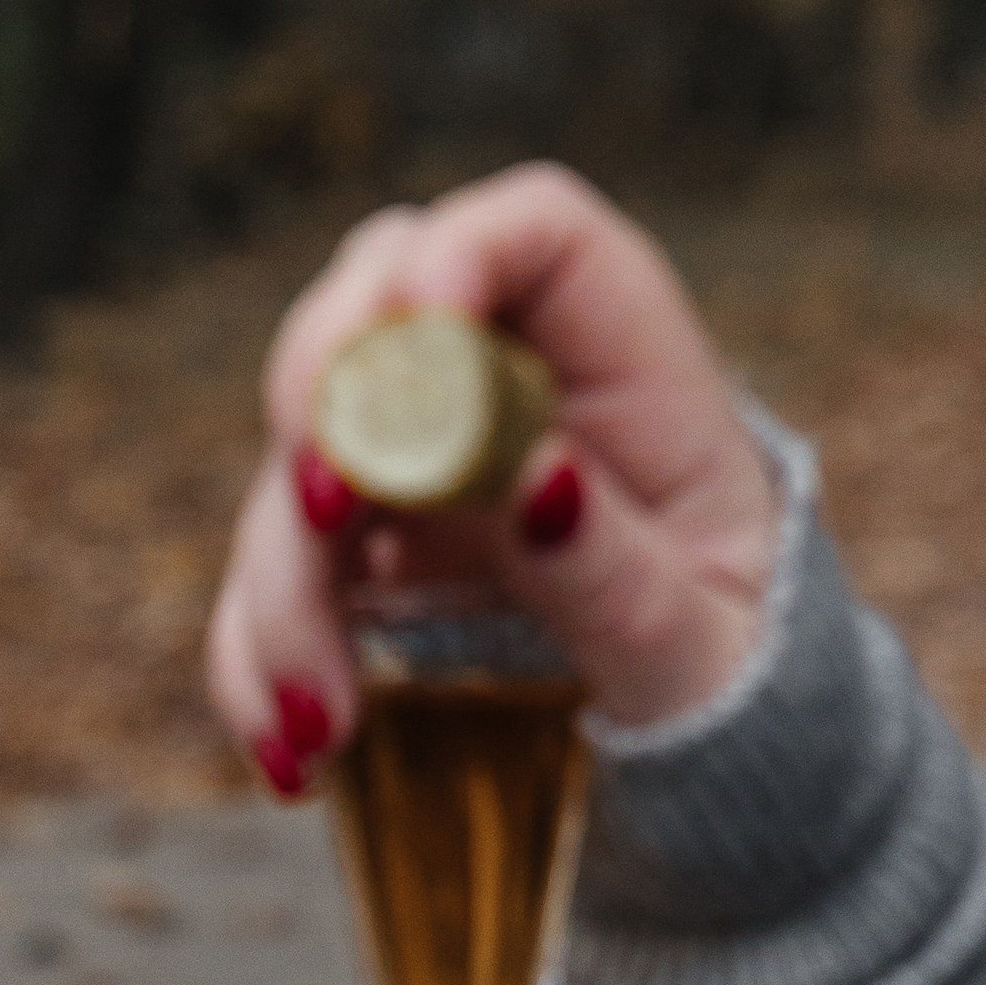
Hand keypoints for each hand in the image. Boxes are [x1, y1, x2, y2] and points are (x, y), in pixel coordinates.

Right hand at [207, 163, 783, 792]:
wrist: (707, 729)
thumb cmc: (728, 660)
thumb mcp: (701, 640)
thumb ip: (615, 567)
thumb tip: (532, 483)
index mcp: (622, 360)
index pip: (535, 233)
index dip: (458, 256)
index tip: (414, 333)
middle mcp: (501, 384)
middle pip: (369, 311)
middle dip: (318, 402)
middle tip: (319, 513)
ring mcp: (417, 459)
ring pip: (298, 462)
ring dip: (280, 585)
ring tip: (321, 723)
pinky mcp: (363, 549)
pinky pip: (274, 573)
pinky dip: (257, 658)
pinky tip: (290, 751)